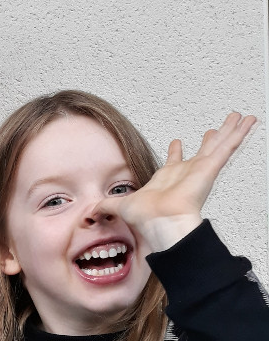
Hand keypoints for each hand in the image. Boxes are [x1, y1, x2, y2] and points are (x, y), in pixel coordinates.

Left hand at [95, 112, 255, 251]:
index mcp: (168, 179)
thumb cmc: (146, 218)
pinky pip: (227, 147)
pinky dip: (239, 134)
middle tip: (217, 127)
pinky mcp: (209, 168)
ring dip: (230, 131)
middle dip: (209, 139)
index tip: (177, 141)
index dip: (176, 152)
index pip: (175, 163)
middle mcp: (187, 173)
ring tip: (241, 117)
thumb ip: (107, 206)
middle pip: (202, 151)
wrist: (160, 223)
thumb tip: (91, 210)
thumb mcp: (120, 206)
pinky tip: (248, 122)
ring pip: (219, 145)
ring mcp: (200, 170)